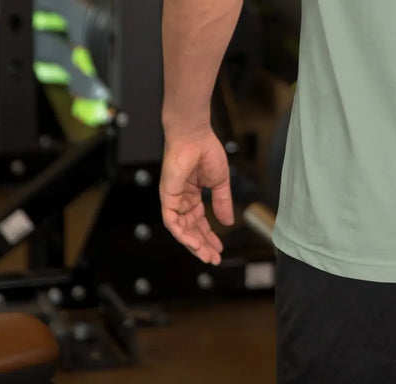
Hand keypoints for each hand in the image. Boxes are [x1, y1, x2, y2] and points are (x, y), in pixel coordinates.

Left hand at [159, 128, 234, 263]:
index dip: (209, 236)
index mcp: (193, 195)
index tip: (219, 248)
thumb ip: (222, 202)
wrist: (195, 136)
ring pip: (181, 230)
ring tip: (206, 256)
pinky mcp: (167, 198)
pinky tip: (195, 243)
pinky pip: (172, 222)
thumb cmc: (206, 152)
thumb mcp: (219, 182)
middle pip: (191, 229)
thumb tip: (228, 222)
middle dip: (203, 245)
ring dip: (194, 244)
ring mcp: (173, 200)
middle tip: (214, 258)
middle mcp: (181, 200)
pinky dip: (183, 234)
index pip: (199, 222)